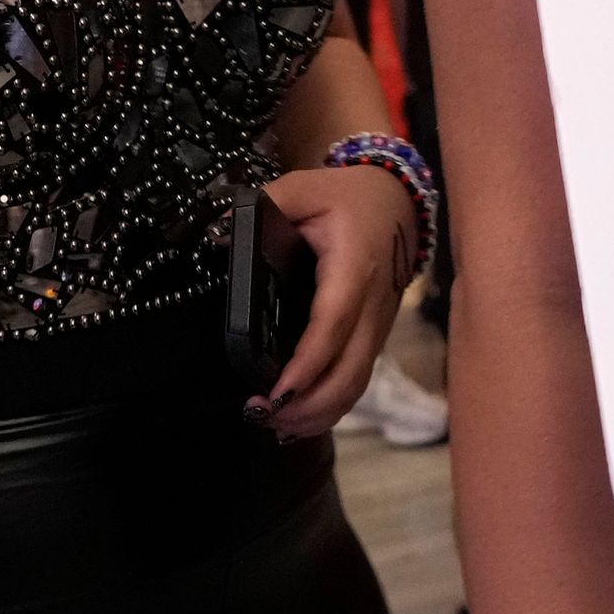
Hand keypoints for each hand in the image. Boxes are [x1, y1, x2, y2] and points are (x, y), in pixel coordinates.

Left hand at [248, 159, 412, 432]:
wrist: (397, 201)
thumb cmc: (345, 197)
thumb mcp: (302, 188)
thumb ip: (262, 206)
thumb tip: (216, 237)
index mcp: (353, 268)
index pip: (332, 324)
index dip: (306, 364)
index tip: (276, 392)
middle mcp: (372, 305)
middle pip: (350, 370)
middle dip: (310, 404)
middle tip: (262, 416)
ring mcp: (378, 325)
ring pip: (357, 382)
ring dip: (320, 412)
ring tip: (274, 425)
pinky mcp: (374, 336)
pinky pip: (357, 379)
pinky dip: (331, 407)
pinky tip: (298, 421)